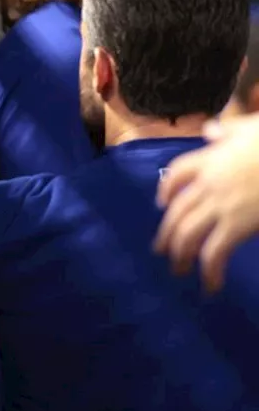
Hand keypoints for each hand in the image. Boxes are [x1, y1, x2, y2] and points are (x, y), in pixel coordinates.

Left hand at [154, 114, 258, 291]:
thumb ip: (228, 129)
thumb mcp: (251, 127)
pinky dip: (209, 271)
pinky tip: (211, 284)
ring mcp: (220, 205)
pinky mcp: (236, 225)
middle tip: (161, 250)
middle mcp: (208, 183)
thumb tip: (211, 129)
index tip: (161, 204)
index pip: (176, 173)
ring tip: (179, 270)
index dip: (166, 190)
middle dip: (166, 233)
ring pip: (186, 234)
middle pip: (176, 211)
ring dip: (179, 255)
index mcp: (210, 158)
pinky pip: (213, 252)